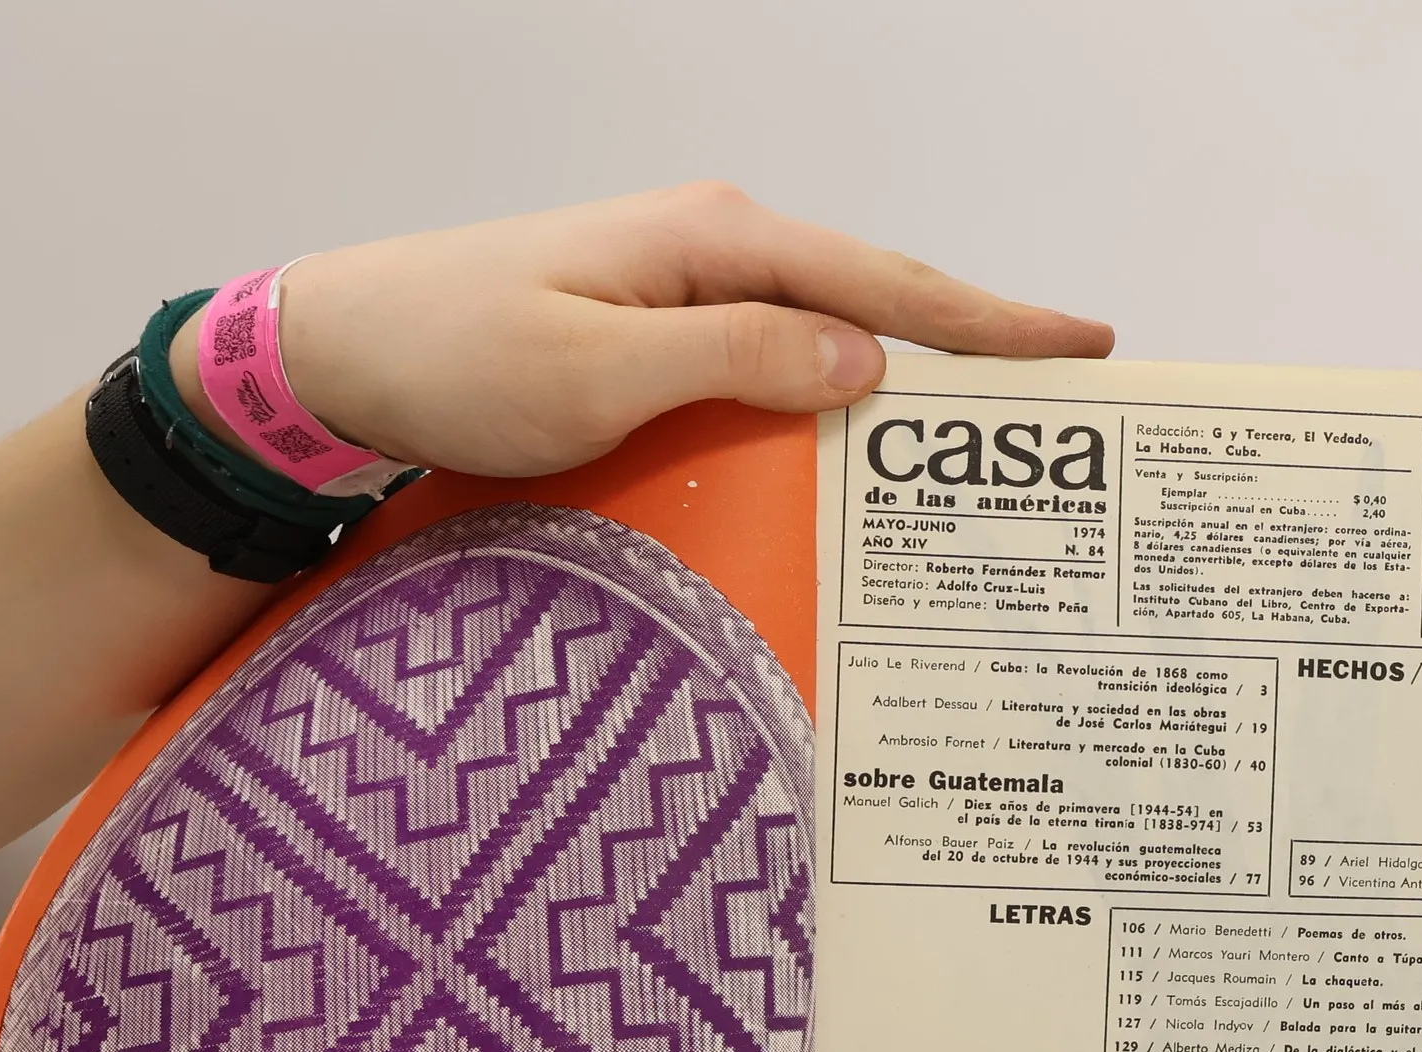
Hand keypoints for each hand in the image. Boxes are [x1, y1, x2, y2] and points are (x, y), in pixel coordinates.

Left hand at [172, 182, 1113, 476]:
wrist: (339, 354)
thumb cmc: (453, 356)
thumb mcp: (600, 370)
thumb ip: (737, 359)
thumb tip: (866, 362)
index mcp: (716, 241)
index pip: (884, 280)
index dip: (989, 322)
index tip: (1082, 349)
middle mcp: (712, 251)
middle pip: (873, 298)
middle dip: (971, 345)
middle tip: (1063, 398)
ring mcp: (683, 292)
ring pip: (826, 335)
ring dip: (904, 380)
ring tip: (983, 435)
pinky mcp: (656, 337)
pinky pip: (772, 364)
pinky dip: (828, 398)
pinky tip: (856, 440)